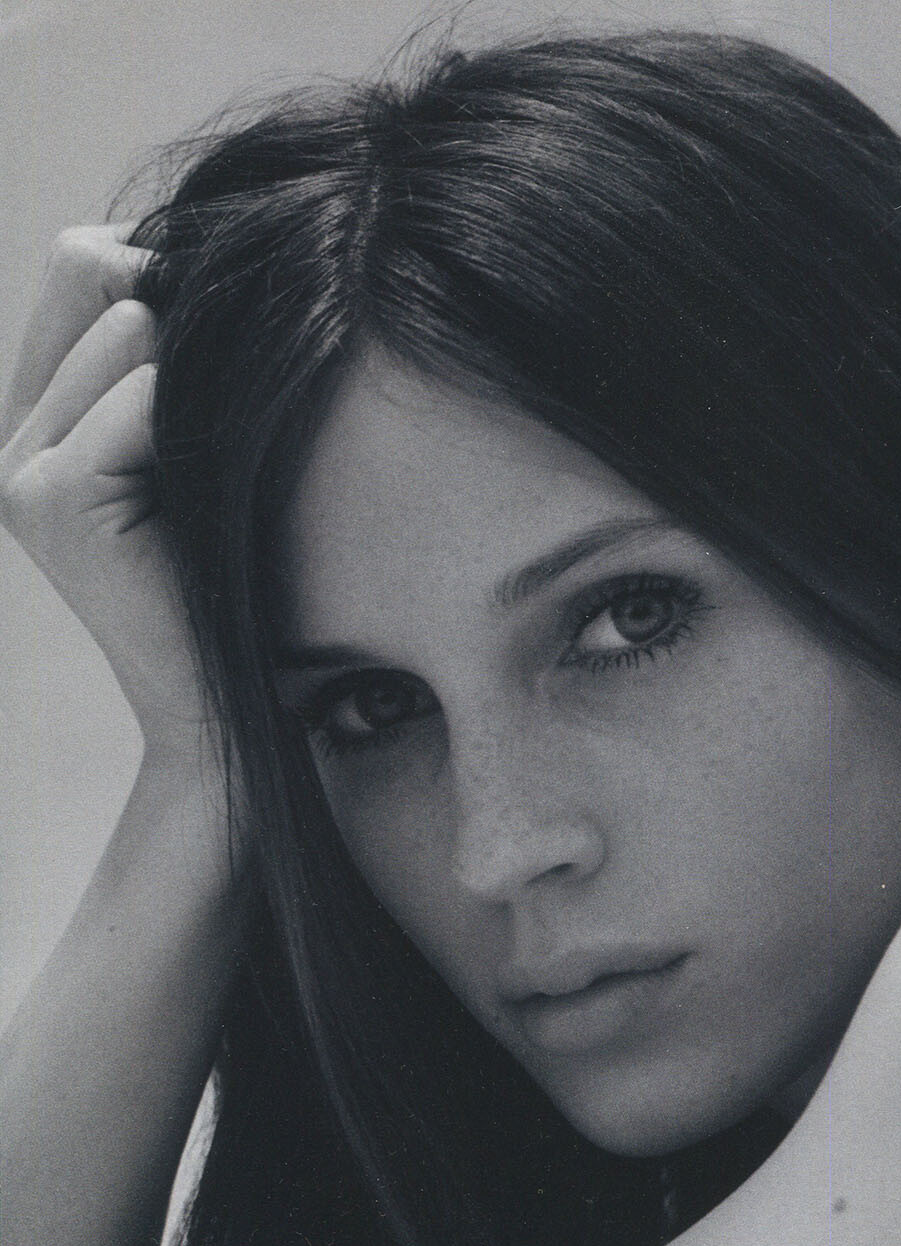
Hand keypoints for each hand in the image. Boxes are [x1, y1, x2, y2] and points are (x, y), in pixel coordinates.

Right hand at [0, 225, 212, 755]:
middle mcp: (10, 432)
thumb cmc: (237, 571)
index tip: (220, 344)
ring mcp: (17, 465)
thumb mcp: (200, 443)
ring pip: (128, 330)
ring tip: (215, 468)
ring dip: (198, 380)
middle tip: (222, 409)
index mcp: (38, 413)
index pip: (82, 260)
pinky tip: (204, 496)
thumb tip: (183, 251)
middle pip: (88, 265)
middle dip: (176, 310)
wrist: (226, 699)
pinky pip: (144, 396)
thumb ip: (173, 353)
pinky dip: (193, 427)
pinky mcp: (50, 501)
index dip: (165, 275)